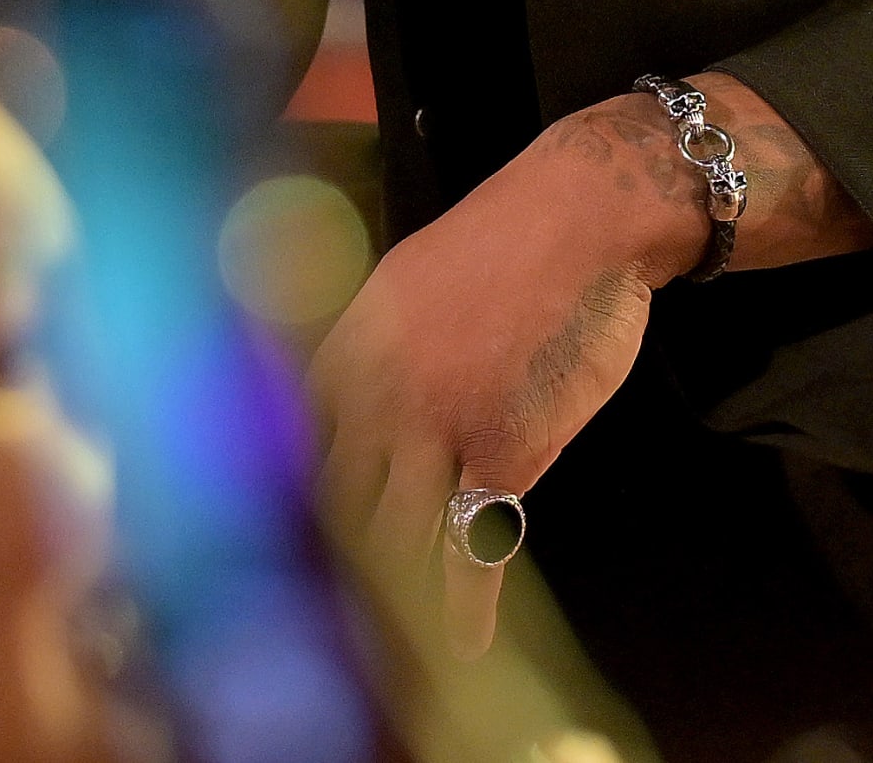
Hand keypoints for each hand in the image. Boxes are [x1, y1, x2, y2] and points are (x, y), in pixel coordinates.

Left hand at [308, 79, 872, 659]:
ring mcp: (436, 428)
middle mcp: (373, 395)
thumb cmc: (502, 244)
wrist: (582, 216)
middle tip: (337, 626)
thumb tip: (344, 411)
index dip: (291, 519)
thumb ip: (367, 358)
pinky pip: (474, 547)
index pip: (292, 459)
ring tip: (393, 657)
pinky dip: (467, 607)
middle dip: (333, 574)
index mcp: (344, 353)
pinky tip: (467, 645)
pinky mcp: (502, 452)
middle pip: (334, 511)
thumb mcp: (402, 287)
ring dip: (394, 605)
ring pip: (394, 540)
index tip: (290, 566)